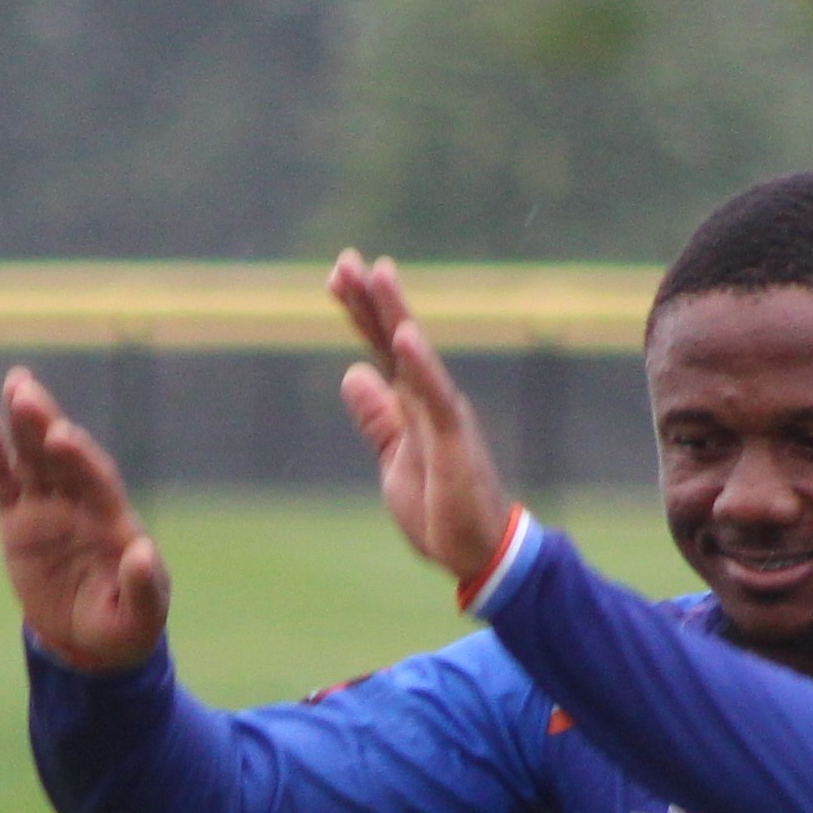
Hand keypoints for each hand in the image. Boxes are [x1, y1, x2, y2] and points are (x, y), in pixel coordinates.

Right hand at [0, 367, 171, 673]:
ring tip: (15, 385)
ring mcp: (49, 509)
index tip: (61, 436)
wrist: (88, 641)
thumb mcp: (140, 617)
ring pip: (34, 459)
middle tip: (27, 391)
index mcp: (114, 522)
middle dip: (45, 424)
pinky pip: (4, 482)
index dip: (79, 458)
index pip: (96, 482)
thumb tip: (142, 550)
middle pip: (62, 458)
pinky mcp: (19, 521)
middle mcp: (82, 505)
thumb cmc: (123, 627)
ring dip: (23, 423)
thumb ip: (143, 585)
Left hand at [329, 252, 518, 587]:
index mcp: (412, 404)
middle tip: (345, 259)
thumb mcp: (393, 459)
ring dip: (396, 314)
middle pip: (394, 340)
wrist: (476, 552)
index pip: (380, 349)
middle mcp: (428, 399)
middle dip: (369, 300)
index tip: (335, 276)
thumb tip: (352, 371)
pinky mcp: (455, 438)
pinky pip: (436, 395)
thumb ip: (377, 417)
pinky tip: (405, 335)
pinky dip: (421, 365)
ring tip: (378, 274)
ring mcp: (443, 415)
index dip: (359, 313)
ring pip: (416, 355)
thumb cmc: (440, 508)